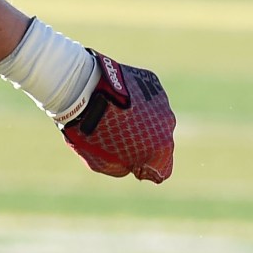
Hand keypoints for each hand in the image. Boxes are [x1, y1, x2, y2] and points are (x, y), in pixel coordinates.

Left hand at [62, 52, 174, 182]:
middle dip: (145, 144)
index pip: (162, 170)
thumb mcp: (103, 163)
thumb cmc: (92, 131)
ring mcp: (162, 101)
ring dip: (142, 121)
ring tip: (117, 117)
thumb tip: (130, 162)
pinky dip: (136, 102)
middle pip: (160, 142)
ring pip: (155, 118)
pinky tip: (118, 101)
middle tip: (120, 138)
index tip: (129, 162)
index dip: (145, 169)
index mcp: (161, 147)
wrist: (85, 90)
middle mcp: (168, 124)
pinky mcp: (152, 82)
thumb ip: (122, 167)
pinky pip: (147, 99)